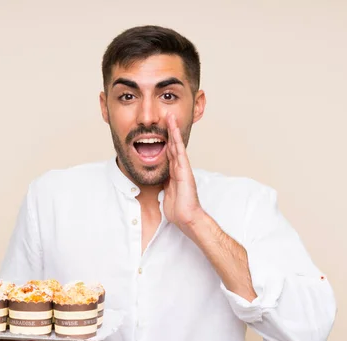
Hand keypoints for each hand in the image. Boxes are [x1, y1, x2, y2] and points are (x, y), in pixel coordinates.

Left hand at [163, 113, 204, 232]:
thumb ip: (165, 184)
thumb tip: (159, 180)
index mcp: (174, 172)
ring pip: (177, 146)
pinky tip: (174, 132)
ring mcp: (183, 168)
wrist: (187, 217)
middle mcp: (179, 168)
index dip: (166, 140)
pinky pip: (180, 153)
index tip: (162, 128)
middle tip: (168, 116)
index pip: (169, 152)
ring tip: (171, 117)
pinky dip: (177, 141)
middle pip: (174, 145)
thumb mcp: (167, 193)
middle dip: (170, 130)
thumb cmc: (179, 208)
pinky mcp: (184, 171)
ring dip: (173, 131)